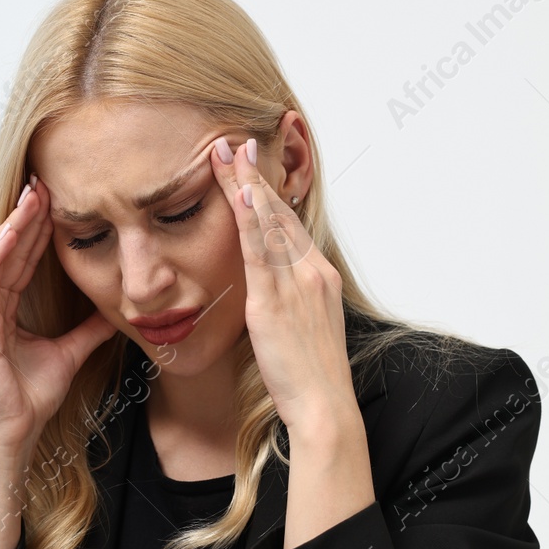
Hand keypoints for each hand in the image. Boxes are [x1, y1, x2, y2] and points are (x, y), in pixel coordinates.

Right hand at [0, 174, 116, 456]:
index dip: (38, 228)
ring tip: (31, 197)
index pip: (23, 258)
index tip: (56, 199)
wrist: (18, 431)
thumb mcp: (71, 352)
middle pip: (9, 250)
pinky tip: (12, 233)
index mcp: (5, 308)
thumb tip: (115, 311)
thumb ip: (89, 329)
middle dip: (26, 216)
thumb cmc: (32, 396)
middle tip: (44, 182)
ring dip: (13, 226)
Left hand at [209, 136, 359, 437]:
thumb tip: (267, 293)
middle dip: (254, 176)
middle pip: (279, 214)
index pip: (289, 226)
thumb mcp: (304, 330)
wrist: (324, 406)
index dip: (269, 195)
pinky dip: (247, 219)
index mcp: (320, 278)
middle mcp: (311, 273)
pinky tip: (235, 193)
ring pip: (267, 224)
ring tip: (225, 153)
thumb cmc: (311, 377)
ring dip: (244, 184)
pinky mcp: (273, 303)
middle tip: (235, 142)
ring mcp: (295, 285)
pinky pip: (257, 252)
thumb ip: (287, 303)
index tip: (252, 168)